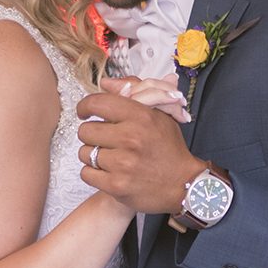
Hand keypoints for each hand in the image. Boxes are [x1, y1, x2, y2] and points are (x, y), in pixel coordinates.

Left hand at [77, 83, 205, 214]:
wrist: (183, 184)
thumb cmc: (169, 149)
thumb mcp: (159, 114)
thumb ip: (134, 93)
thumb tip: (105, 83)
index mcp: (141, 116)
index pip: (98, 103)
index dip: (85, 106)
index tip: (84, 112)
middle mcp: (131, 138)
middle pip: (86, 130)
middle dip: (92, 135)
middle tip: (104, 140)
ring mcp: (123, 164)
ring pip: (85, 153)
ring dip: (93, 155)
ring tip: (110, 157)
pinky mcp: (116, 185)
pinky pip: (86, 173)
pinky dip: (94, 173)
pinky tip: (109, 172)